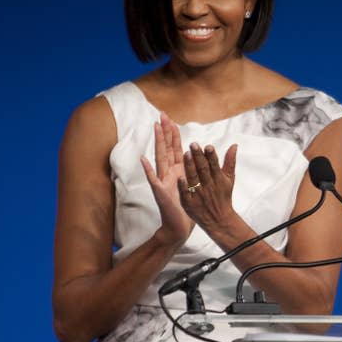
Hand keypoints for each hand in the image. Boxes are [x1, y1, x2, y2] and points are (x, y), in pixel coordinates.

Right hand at [140, 114, 193, 245]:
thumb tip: (198, 156)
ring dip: (157, 143)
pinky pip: (153, 180)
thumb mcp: (191, 184)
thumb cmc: (185, 207)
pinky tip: (143, 160)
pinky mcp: (160, 192)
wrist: (179, 226)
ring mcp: (162, 181)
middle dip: (164, 131)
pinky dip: (148, 170)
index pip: (174, 148)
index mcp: (177, 170)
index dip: (172, 133)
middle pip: (166, 148)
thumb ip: (192, 170)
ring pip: (160, 158)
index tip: (170, 118)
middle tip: (162, 115)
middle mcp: (168, 173)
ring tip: (155, 128)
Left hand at [178, 142, 237, 235]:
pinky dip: (183, 187)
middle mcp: (209, 186)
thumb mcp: (229, 179)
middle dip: (199, 157)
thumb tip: (234, 145)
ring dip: (190, 167)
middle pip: (203, 170)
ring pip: (194, 179)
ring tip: (186, 154)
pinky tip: (180, 178)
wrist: (219, 221)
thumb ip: (230, 161)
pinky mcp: (190, 204)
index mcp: (218, 179)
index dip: (211, 156)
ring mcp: (199, 195)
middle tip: (193, 144)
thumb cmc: (223, 197)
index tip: (207, 146)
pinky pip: (186, 194)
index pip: (214, 165)